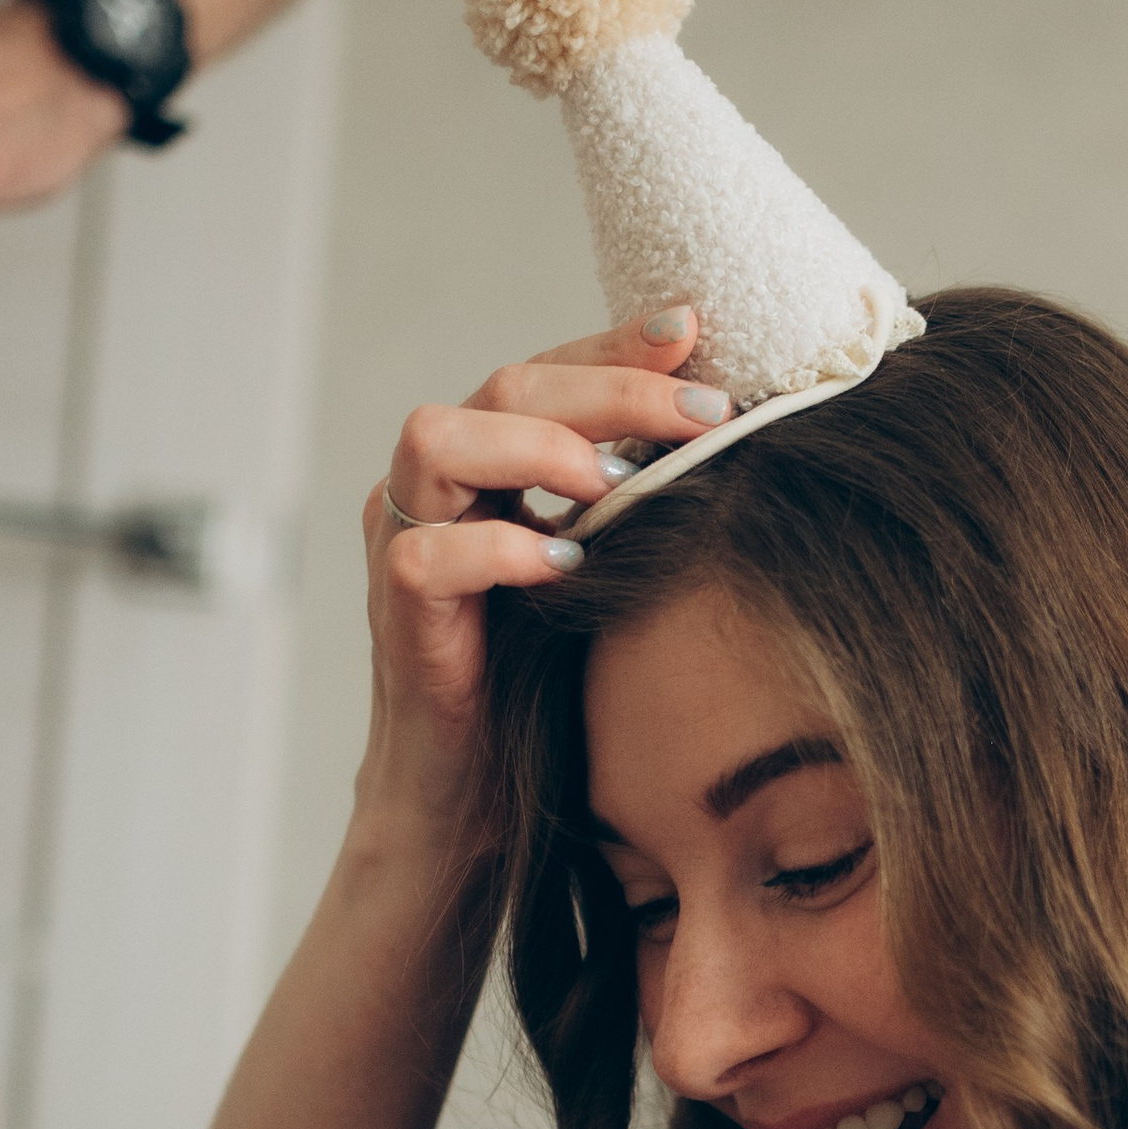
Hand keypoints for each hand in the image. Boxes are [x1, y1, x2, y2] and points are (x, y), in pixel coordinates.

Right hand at [360, 309, 733, 829]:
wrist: (475, 796)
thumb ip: (634, 502)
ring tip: (616, 484)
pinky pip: (425, 555)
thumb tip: (730, 434)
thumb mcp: (603, 570)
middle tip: (702, 416)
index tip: (698, 333)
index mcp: (485, 462)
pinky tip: (564, 568)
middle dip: (611, 388)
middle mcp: (434, 487)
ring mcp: (403, 541)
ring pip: (437, 439)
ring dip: (540, 449)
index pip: (547, 371)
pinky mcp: (398, 615)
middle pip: (504, 386)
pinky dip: (496, 550)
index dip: (619, 346)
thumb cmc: (545, 680)